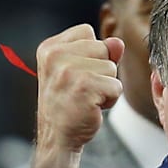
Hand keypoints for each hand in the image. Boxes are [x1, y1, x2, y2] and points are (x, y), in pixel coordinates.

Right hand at [35, 24, 124, 151]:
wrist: (57, 136)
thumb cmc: (68, 103)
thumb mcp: (79, 71)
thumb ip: (99, 52)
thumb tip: (117, 43)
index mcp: (49, 48)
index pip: (87, 31)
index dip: (91, 54)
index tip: (76, 74)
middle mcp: (55, 56)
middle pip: (103, 48)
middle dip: (101, 70)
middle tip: (82, 89)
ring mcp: (68, 71)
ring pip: (112, 68)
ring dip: (106, 86)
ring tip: (86, 98)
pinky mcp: (85, 87)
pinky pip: (116, 86)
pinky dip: (110, 100)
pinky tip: (91, 107)